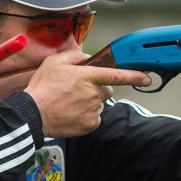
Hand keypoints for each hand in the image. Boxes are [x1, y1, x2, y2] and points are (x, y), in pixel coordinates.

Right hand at [24, 50, 150, 137]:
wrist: (33, 114)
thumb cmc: (42, 88)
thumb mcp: (54, 62)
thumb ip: (74, 56)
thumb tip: (86, 57)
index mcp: (88, 77)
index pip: (117, 75)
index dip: (135, 76)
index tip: (147, 78)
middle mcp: (94, 94)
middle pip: (106, 89)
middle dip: (97, 88)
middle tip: (77, 90)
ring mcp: (93, 110)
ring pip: (99, 103)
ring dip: (89, 102)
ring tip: (69, 102)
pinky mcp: (90, 124)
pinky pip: (94, 116)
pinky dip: (86, 115)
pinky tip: (71, 112)